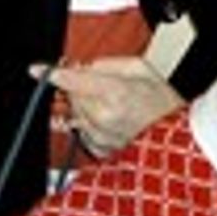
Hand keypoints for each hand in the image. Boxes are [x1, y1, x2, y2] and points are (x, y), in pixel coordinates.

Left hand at [35, 57, 182, 156]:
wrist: (180, 139)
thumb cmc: (165, 105)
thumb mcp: (142, 69)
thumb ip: (108, 64)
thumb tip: (85, 67)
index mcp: (115, 93)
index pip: (71, 81)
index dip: (51, 74)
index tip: (37, 70)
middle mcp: (104, 118)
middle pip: (72, 96)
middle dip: (82, 88)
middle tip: (106, 87)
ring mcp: (101, 138)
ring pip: (76, 114)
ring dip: (88, 107)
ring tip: (116, 106)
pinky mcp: (101, 151)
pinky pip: (84, 131)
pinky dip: (93, 124)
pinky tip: (114, 122)